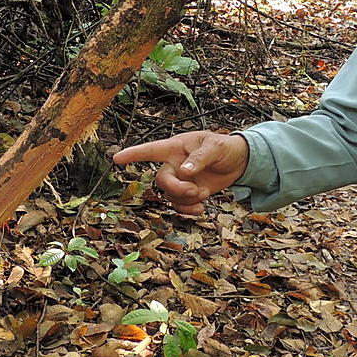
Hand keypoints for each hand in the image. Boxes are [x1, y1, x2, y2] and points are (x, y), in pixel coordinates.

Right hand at [113, 131, 248, 214]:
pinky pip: (179, 204)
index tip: (116, 157)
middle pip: (161, 179)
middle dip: (176, 188)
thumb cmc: (225, 147)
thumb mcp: (216, 147)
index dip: (133, 154)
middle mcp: (174, 163)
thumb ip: (200, 158)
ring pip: (169, 194)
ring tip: (202, 195)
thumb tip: (185, 171)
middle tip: (194, 191)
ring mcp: (181, 179)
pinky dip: (188, 209)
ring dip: (184, 199)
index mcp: (177, 147)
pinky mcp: (189, 192)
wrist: (239, 162)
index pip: (151, 150)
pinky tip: (200, 208)